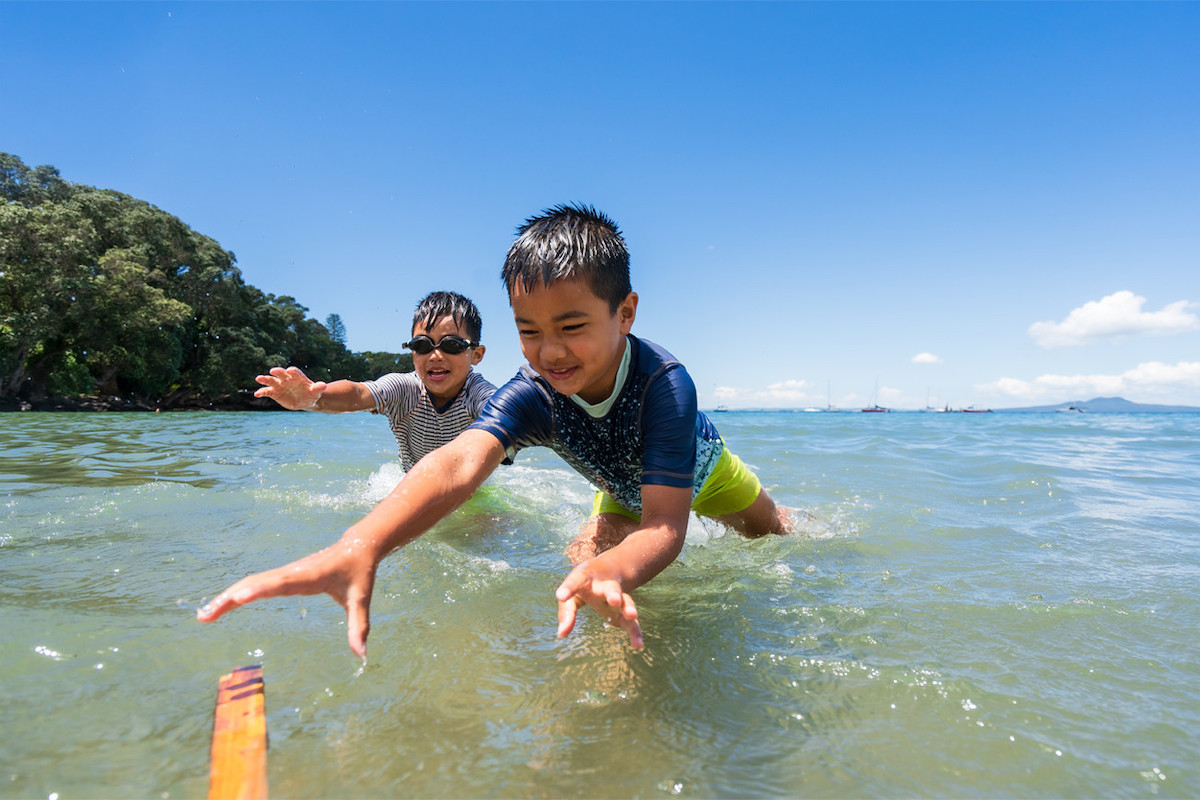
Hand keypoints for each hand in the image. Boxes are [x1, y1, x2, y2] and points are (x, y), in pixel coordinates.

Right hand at [197, 539, 376, 657]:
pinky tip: (223, 605)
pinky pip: (257, 584)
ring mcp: (285, 573)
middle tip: (205, 617)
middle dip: (230, 598)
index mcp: (310, 576)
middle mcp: (292, 572)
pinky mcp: (283, 576)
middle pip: (255, 583)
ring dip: (228, 597)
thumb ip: (359, 626)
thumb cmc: (359, 573)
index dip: (259, 590)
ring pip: (251, 582)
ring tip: (204, 615)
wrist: (358, 547)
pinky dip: (238, 593)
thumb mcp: (361, 600)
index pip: (280, 583)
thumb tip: (361, 654)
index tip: (237, 598)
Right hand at [254, 366, 326, 410]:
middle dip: (278, 372)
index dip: (293, 372)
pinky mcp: (275, 393)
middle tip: (273, 371)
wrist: (305, 400)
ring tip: (259, 378)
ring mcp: (280, 385)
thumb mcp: (316, 392)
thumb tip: (324, 385)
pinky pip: (267, 391)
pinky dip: (262, 392)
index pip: (295, 372)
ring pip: (271, 381)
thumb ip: (318, 388)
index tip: (291, 370)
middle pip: (281, 374)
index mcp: (297, 377)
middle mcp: (287, 379)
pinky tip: (257, 394)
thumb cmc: (311, 394)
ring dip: (265, 379)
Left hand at [555, 564, 643, 648]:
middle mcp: (605, 586)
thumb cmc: (584, 584)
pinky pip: (632, 622)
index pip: (576, 581)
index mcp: (587, 578)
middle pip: (611, 588)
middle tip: (614, 600)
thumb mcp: (572, 593)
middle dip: (613, 594)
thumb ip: (566, 612)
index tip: (561, 596)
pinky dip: (636, 632)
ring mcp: (618, 598)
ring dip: (628, 608)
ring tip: (632, 615)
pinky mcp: (624, 611)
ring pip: (626, 601)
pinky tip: (638, 645)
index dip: (568, 588)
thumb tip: (562, 634)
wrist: (609, 571)